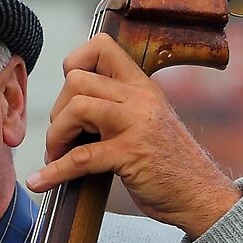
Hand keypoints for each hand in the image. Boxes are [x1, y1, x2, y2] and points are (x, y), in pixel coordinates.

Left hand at [32, 34, 242, 237]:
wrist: (201, 195)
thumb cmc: (170, 165)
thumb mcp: (149, 122)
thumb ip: (120, 107)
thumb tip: (73, 108)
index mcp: (142, 86)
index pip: (101, 47)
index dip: (74, 64)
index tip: (69, 95)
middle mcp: (139, 98)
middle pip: (77, 81)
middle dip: (58, 112)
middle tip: (62, 139)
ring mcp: (136, 124)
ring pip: (76, 108)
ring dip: (56, 135)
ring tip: (56, 156)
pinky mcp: (130, 154)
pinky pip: (80, 157)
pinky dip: (54, 171)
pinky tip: (41, 182)